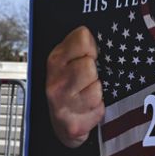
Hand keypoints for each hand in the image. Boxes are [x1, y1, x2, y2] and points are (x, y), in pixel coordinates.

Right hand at [45, 26, 104, 147]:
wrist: (64, 123)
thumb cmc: (72, 88)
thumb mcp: (72, 60)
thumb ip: (83, 43)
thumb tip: (97, 31)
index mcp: (56, 59)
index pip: (82, 38)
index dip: (92, 46)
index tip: (91, 54)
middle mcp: (55, 81)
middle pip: (89, 64)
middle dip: (96, 71)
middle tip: (90, 78)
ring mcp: (62, 104)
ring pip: (96, 87)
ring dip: (98, 90)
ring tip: (90, 93)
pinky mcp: (73, 124)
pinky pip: (99, 107)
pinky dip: (99, 108)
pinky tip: (91, 108)